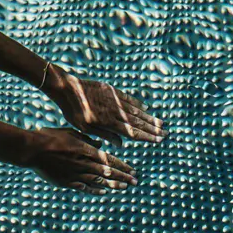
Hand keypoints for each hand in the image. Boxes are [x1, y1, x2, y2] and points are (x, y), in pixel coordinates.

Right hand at [23, 127, 135, 194]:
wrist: (31, 150)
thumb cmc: (49, 137)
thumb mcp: (70, 133)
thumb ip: (86, 140)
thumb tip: (100, 146)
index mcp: (85, 150)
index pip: (109, 160)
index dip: (122, 166)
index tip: (133, 170)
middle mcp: (83, 164)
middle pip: (108, 173)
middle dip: (123, 177)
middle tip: (135, 181)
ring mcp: (75, 174)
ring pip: (99, 182)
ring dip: (113, 184)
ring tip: (124, 187)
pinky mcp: (66, 182)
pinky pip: (84, 187)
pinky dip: (95, 189)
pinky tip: (103, 191)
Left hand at [51, 73, 165, 146]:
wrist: (66, 88)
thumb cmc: (73, 111)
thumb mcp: (85, 128)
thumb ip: (104, 135)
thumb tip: (121, 144)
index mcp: (108, 122)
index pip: (132, 132)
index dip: (146, 136)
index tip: (158, 140)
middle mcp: (115, 111)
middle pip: (137, 122)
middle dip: (152, 128)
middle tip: (165, 133)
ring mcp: (114, 99)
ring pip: (135, 110)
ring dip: (149, 117)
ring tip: (160, 123)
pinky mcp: (111, 90)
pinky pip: (128, 99)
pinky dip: (137, 104)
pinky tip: (145, 108)